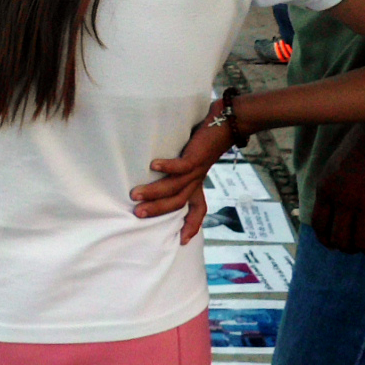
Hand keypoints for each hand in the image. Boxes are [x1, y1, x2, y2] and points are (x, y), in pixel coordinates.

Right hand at [132, 101, 232, 242]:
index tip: (183, 241)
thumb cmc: (206, 139)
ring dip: (155, 193)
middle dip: (157, 210)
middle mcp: (197, 180)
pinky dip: (167, 166)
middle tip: (137, 214)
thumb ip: (180, 166)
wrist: (229, 123)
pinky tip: (153, 165)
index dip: (192, 225)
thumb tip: (156, 167)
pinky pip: (180, 166)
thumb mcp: (194, 157)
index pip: (199, 209)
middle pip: (177, 202)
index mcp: (198, 183)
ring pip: (175, 187)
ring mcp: (196, 170)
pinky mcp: (196, 157)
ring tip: (136, 195)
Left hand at [309, 126, 364, 253]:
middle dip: (350, 248)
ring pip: (363, 243)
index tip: (337, 243)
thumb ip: (332, 191)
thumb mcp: (334, 167)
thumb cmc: (363, 146)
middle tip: (361, 245)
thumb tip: (333, 215)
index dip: (328, 241)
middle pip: (341, 241)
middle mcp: (343, 200)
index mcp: (326, 189)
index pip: (320, 227)